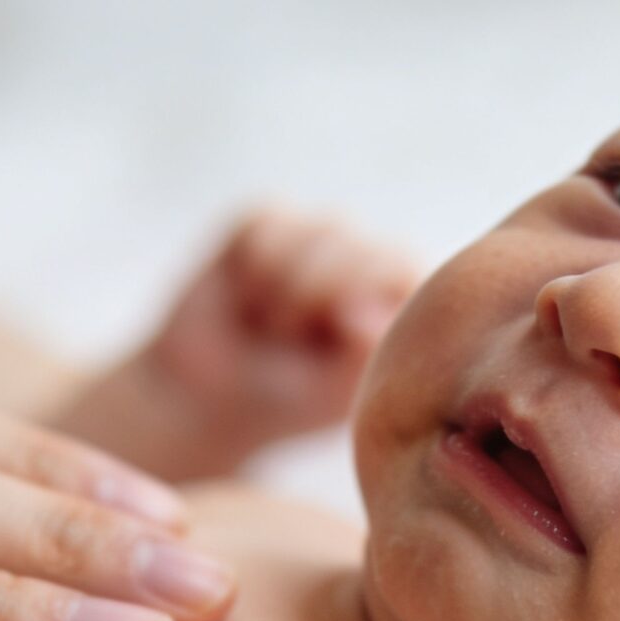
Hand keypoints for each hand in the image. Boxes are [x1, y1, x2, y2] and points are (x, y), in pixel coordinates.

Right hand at [53, 206, 419, 480]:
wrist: (210, 397)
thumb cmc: (289, 400)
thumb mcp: (337, 391)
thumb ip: (365, 351)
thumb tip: (364, 310)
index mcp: (405, 298)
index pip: (409, 270)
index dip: (365, 302)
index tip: (337, 339)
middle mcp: (373, 257)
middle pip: (365, 248)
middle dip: (318, 299)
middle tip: (292, 341)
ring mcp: (324, 234)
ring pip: (319, 232)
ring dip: (282, 291)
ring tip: (271, 326)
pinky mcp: (271, 220)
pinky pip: (267, 225)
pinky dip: (250, 269)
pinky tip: (245, 297)